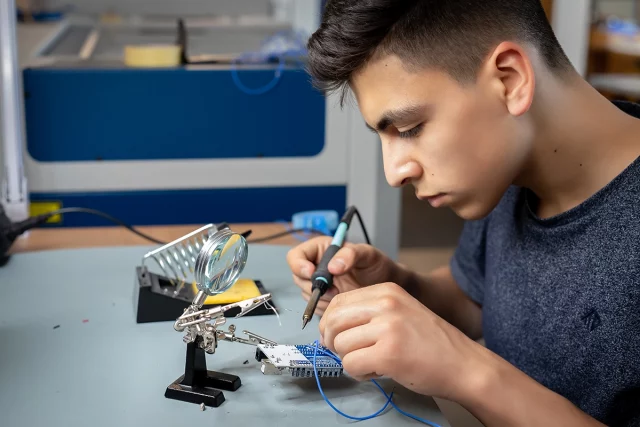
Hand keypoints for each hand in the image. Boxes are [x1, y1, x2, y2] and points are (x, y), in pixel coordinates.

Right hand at [286, 236, 398, 314]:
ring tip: (342, 294)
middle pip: (298, 278)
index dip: (299, 265)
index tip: (312, 274)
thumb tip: (332, 266)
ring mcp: (318, 284)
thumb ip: (351, 254)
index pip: (295, 256)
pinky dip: (326, 308)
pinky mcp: (323, 300)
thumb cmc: (377, 265)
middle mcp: (316, 266)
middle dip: (314, 286)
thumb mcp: (367, 254)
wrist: (385, 285)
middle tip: (334, 289)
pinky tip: (341, 303)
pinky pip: (315, 307)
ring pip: (306, 294)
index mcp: (320, 249)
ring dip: (321, 298)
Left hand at [318, 282, 485, 400]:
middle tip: (347, 353)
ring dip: (350, 360)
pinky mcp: (388, 354)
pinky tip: (377, 372)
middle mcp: (386, 304)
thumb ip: (368, 313)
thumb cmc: (431, 343)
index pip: (338, 301)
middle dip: (332, 341)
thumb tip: (330, 328)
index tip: (335, 336)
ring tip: (372, 363)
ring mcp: (387, 328)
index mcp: (387, 291)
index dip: (330, 323)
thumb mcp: (400, 312)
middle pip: (333, 321)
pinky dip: (359, 374)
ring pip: (340, 345)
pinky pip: (351, 365)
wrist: (464, 364)